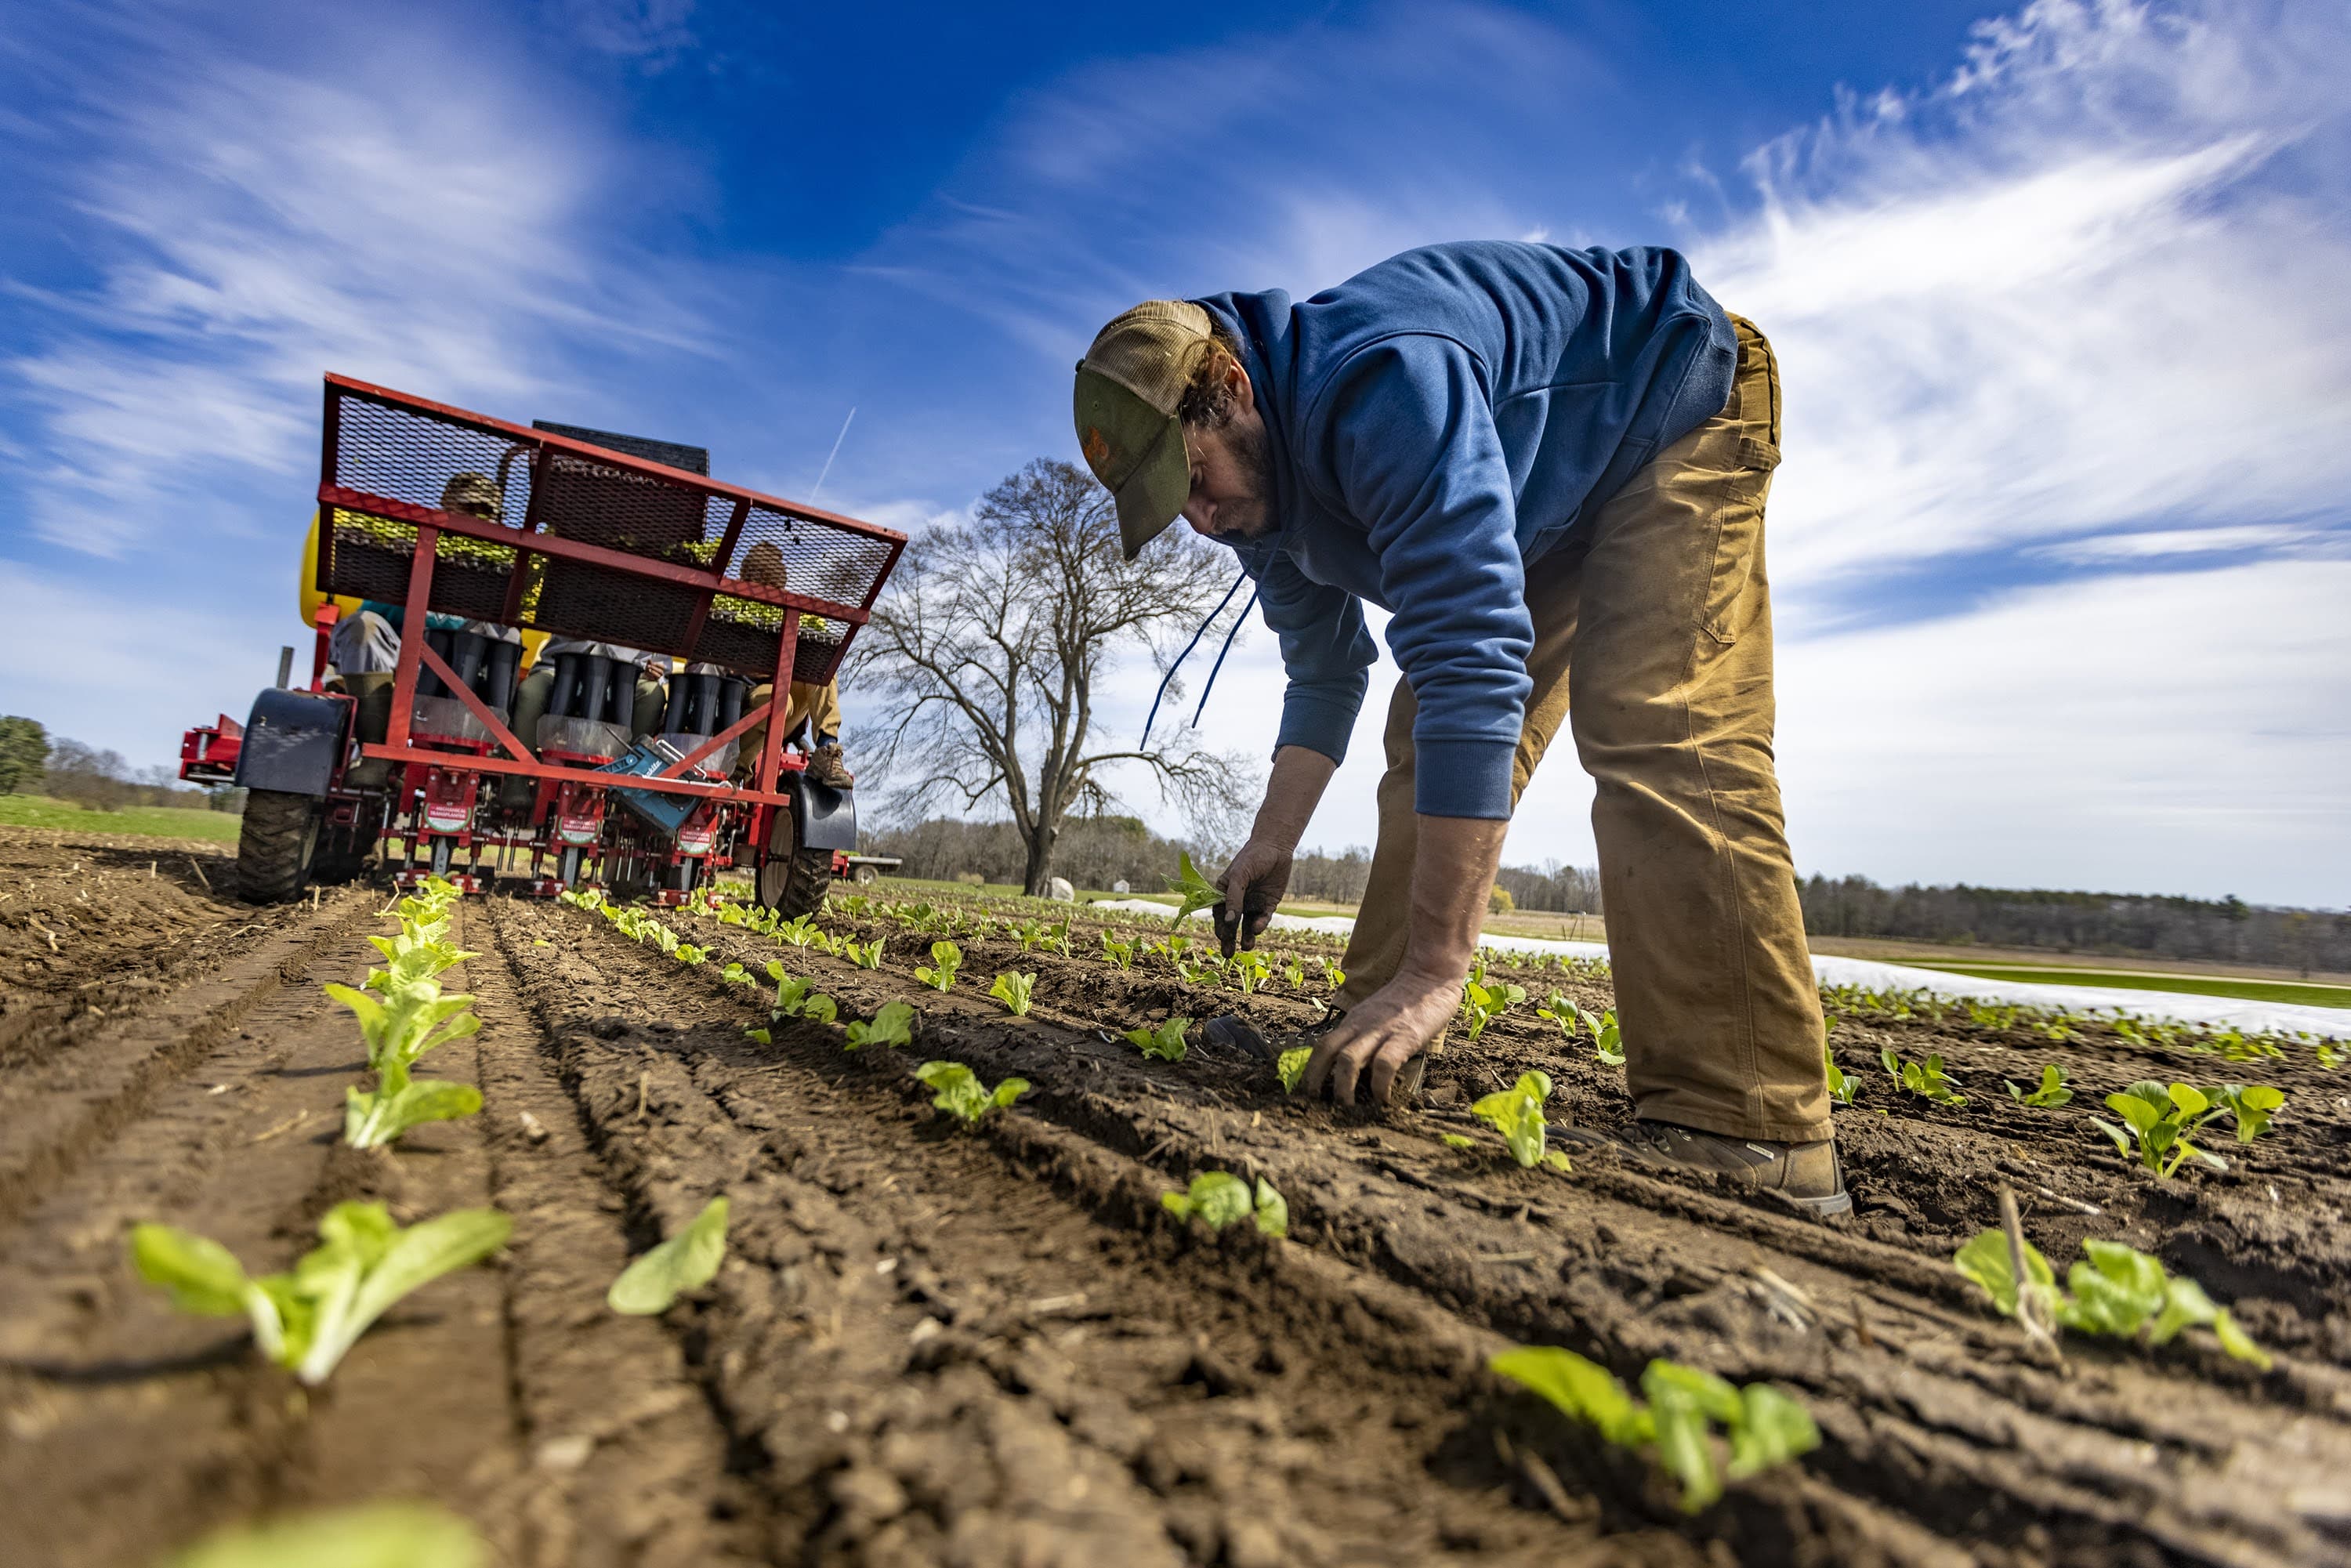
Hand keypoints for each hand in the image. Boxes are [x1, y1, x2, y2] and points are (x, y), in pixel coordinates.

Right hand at [1216, 836, 1291, 956]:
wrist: (1276, 847)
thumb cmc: (1251, 858)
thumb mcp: (1239, 876)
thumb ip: (1234, 899)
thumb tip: (1229, 922)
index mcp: (1224, 893)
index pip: (1219, 914)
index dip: (1220, 927)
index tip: (1222, 937)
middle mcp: (1238, 901)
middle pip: (1232, 924)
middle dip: (1229, 939)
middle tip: (1228, 955)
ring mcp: (1253, 903)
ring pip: (1248, 925)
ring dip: (1247, 937)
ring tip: (1247, 947)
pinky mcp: (1268, 904)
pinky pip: (1263, 918)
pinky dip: (1261, 924)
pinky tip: (1258, 928)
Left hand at [1301, 966, 1462, 1106]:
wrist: (1431, 975)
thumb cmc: (1406, 1000)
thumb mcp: (1375, 1015)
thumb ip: (1364, 1034)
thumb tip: (1355, 1066)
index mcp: (1353, 1021)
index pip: (1322, 1045)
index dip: (1310, 1071)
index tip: (1308, 1092)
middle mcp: (1361, 1025)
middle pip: (1327, 1051)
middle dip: (1317, 1081)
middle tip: (1319, 1107)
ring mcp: (1381, 1030)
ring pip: (1348, 1060)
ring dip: (1343, 1088)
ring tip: (1348, 1109)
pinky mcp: (1404, 1037)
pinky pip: (1383, 1066)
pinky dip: (1380, 1087)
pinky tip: (1383, 1100)